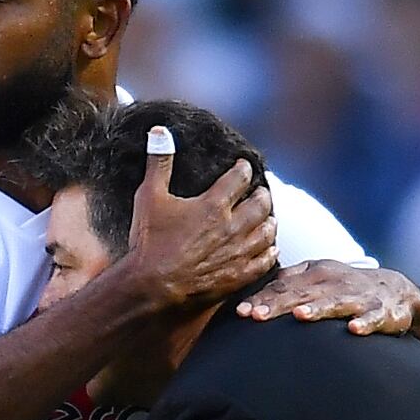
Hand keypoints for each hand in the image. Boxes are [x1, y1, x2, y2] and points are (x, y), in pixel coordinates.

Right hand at [119, 127, 277, 315]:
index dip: (243, 168)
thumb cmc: (150, 243)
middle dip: (262, 194)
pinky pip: (265, 260)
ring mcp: (238, 252)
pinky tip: (270, 247)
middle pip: (261, 203)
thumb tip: (159, 131)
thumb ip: (159, 163)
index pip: (239, 177)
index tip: (243, 166)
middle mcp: (232, 226)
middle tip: (260, 191)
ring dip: (269, 221)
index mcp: (213, 204)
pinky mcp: (239, 276)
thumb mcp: (149, 197)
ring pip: (268, 231)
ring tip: (268, 217)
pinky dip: (270, 250)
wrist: (153, 288)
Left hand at [239, 266, 419, 419]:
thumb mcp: (324, 293)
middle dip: (280, 304)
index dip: (264, 298)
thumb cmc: (357, 300)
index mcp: (324, 273)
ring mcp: (369, 294)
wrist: (413, 302)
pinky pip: (378, 318)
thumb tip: (245, 311)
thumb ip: (293, 295)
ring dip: (319, 309)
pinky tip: (353, 332)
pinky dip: (366, 324)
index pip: (288, 284)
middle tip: (256, 317)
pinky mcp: (394, 310)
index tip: (240, 315)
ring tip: (300, 318)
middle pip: (306, 290)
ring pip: (339, 300)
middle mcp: (344, 279)